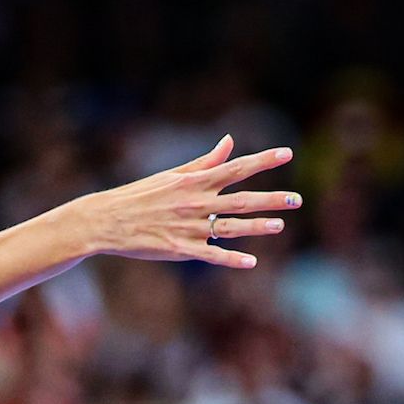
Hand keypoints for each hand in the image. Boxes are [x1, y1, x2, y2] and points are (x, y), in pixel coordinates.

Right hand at [72, 135, 300, 269]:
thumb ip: (205, 161)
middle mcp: (196, 203)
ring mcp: (189, 227)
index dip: (264, 160)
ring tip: (280, 225)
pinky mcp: (179, 248)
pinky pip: (210, 254)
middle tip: (297, 199)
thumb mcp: (172, 174)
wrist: (106, 220)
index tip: (288, 154)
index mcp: (195, 182)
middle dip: (271, 199)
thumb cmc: (139, 196)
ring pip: (231, 227)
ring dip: (258, 227)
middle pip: (242, 200)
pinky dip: (231, 258)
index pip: (236, 168)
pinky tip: (251, 262)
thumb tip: (229, 142)